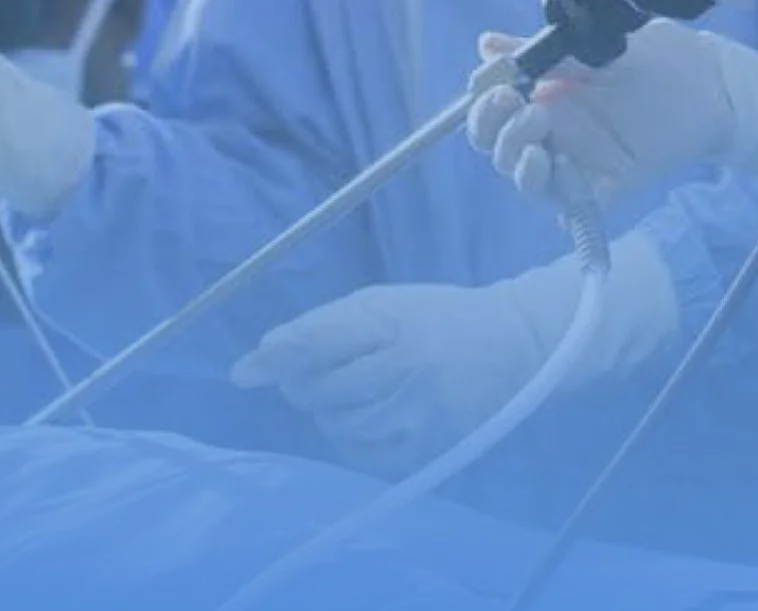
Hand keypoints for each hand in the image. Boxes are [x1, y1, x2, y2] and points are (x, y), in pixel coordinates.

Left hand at [231, 278, 571, 479]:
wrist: (512, 348)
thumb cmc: (435, 319)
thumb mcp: (382, 304)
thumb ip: (320, 327)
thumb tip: (255, 362)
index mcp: (392, 323)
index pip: (319, 343)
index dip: (277, 359)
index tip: (244, 372)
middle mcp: (404, 372)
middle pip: (318, 391)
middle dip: (306, 383)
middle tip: (327, 371)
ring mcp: (416, 418)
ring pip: (335, 425)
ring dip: (330, 410)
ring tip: (359, 390)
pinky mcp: (424, 452)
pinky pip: (359, 454)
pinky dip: (352, 437)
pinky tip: (372, 416)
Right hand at [466, 23, 742, 206]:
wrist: (712, 83)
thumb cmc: (656, 61)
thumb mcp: (595, 50)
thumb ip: (545, 54)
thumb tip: (487, 44)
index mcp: (544, 97)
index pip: (494, 112)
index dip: (483, 105)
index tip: (494, 84)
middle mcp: (553, 133)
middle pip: (499, 148)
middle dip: (494, 130)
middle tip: (516, 104)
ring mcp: (578, 161)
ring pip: (526, 179)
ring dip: (518, 162)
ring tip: (535, 141)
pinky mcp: (608, 186)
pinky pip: (572, 204)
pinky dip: (560, 192)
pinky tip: (563, 166)